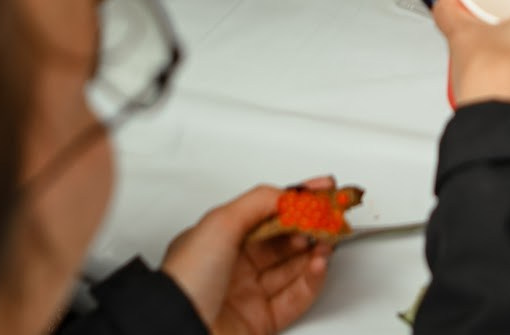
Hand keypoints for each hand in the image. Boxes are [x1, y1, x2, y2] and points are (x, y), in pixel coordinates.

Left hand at [161, 184, 332, 334]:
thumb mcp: (220, 224)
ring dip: (314, 251)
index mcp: (219, 240)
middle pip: (282, 241)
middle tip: (330, 216)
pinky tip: (319, 263)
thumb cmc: (185, 281)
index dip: (294, 200)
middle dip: (309, 226)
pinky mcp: (262, 321)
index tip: (321, 189)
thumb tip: (288, 193)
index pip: (265, 213)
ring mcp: (249, 294)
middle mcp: (234, 266)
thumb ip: (259, 201)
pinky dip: (312, 279)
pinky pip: (295, 297)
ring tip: (328, 239)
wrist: (178, 329)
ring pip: (292, 268)